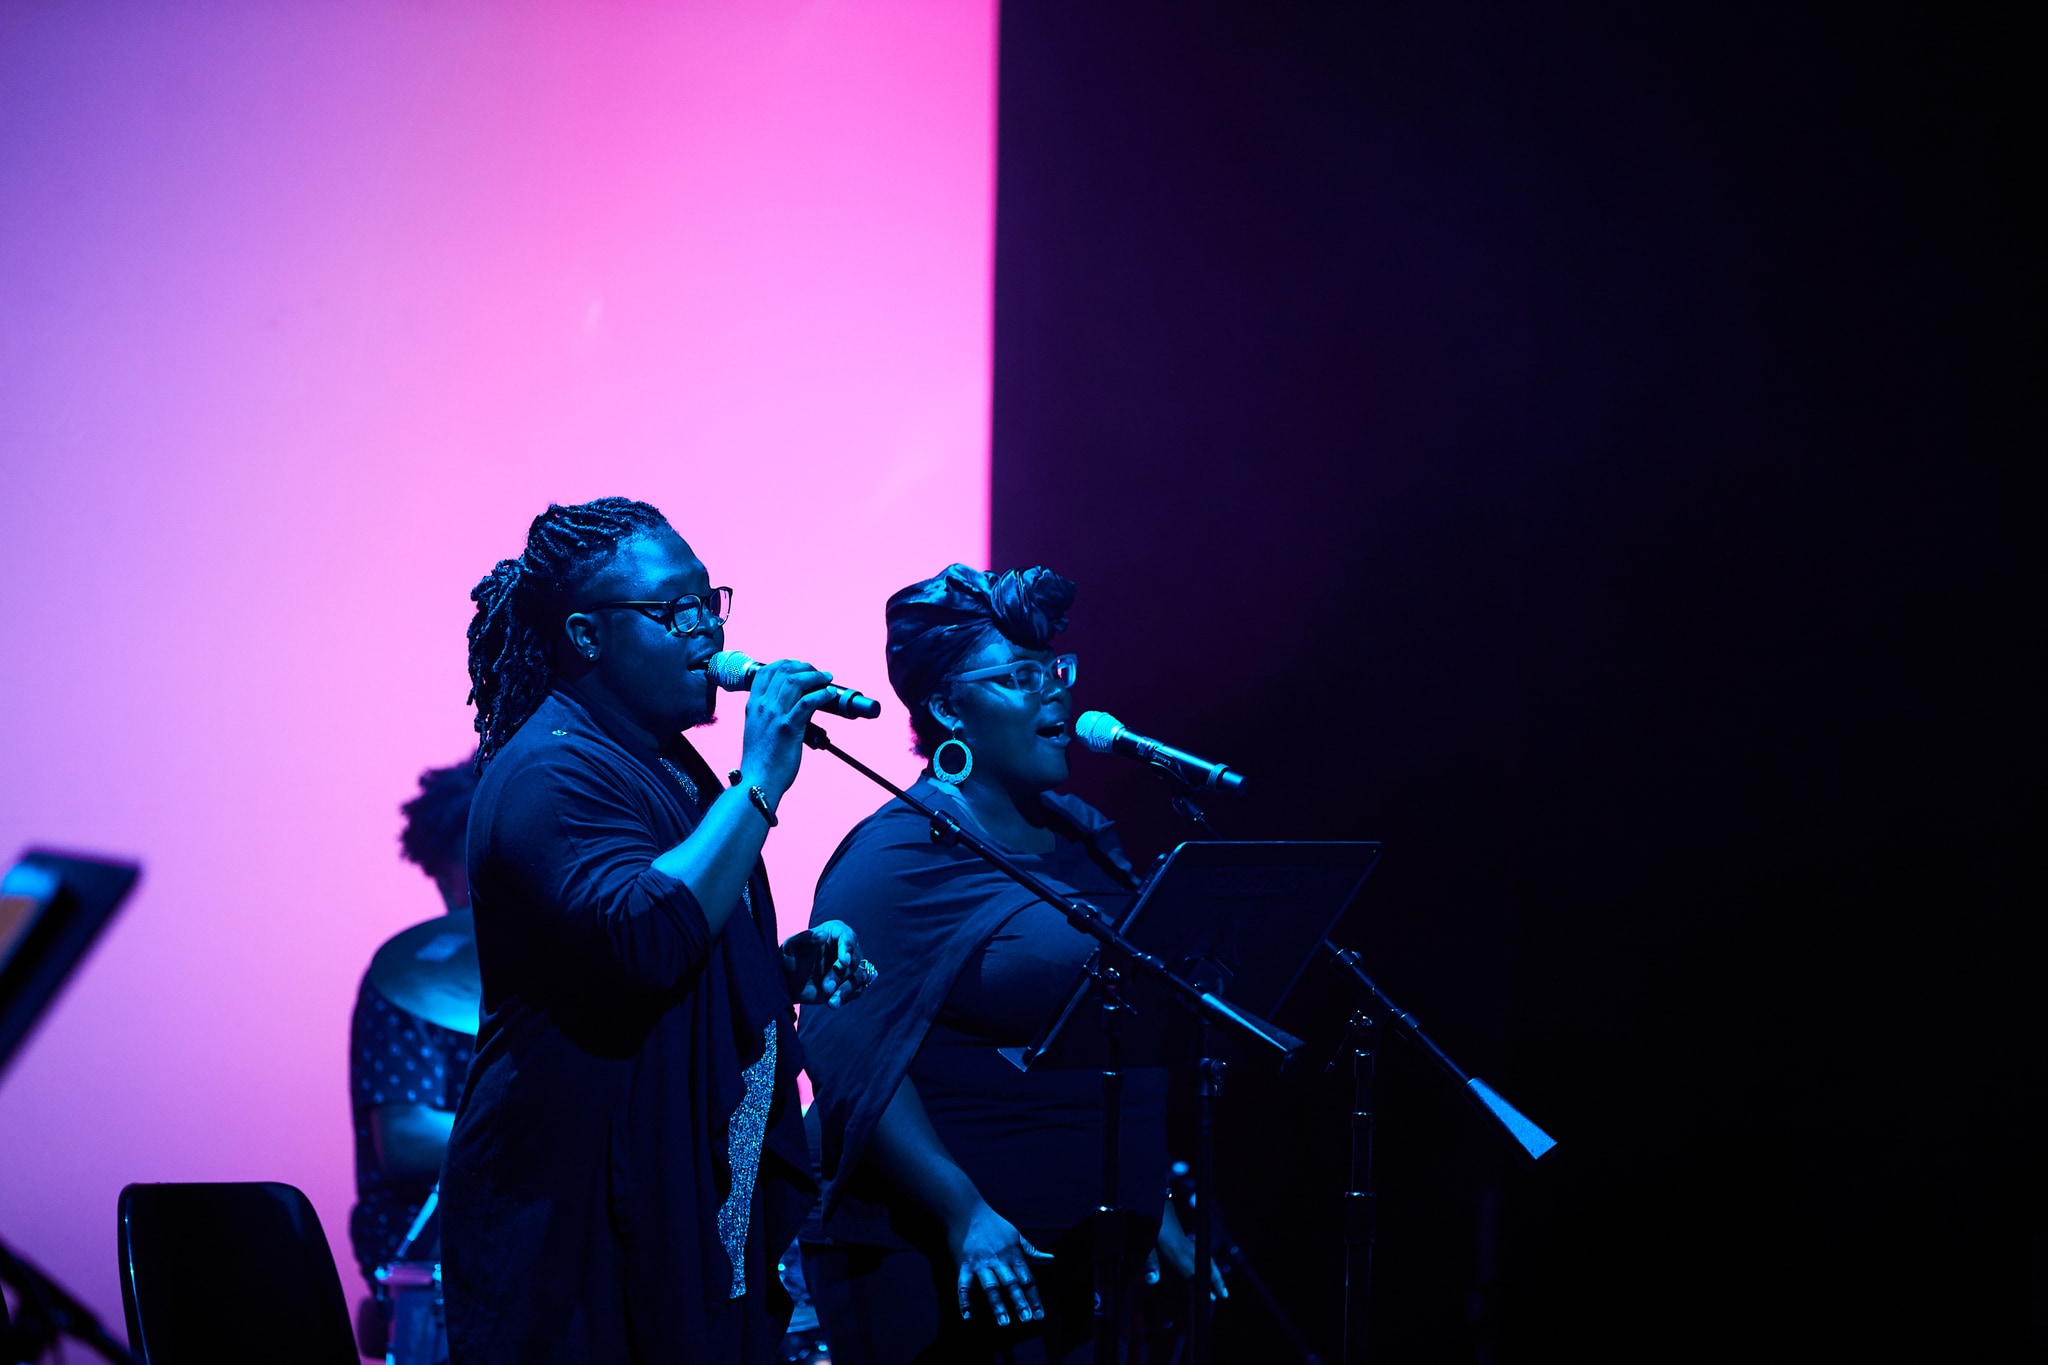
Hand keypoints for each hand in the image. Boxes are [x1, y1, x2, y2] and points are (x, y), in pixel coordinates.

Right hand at [737, 659, 834, 798]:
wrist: (758, 780)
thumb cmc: (761, 760)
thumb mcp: (758, 729)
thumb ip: (769, 715)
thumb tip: (793, 706)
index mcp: (753, 705)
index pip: (766, 671)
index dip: (786, 664)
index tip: (801, 667)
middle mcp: (762, 706)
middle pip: (783, 671)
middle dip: (804, 667)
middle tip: (819, 673)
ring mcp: (774, 715)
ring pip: (795, 682)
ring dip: (815, 676)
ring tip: (827, 678)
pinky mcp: (788, 727)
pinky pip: (808, 702)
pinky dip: (822, 694)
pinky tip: (829, 694)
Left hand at [782, 921, 871, 1005]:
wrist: (787, 982)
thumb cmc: (788, 959)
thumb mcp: (790, 947)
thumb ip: (805, 938)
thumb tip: (822, 934)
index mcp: (834, 933)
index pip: (848, 937)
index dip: (848, 948)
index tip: (843, 961)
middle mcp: (845, 948)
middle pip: (854, 960)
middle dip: (840, 975)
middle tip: (826, 987)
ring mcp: (848, 967)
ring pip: (858, 976)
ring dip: (846, 989)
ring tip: (831, 1002)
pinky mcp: (848, 983)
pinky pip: (856, 990)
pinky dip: (846, 997)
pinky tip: (833, 1002)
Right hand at [948, 1203, 1050, 1328]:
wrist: (966, 1211)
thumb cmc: (993, 1224)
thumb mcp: (1016, 1235)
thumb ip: (1032, 1251)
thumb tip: (1051, 1259)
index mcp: (1013, 1255)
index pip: (1027, 1279)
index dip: (1034, 1297)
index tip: (1039, 1315)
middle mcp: (998, 1260)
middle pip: (1011, 1283)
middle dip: (1019, 1301)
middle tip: (1025, 1319)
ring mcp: (980, 1263)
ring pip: (990, 1286)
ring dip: (997, 1304)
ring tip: (1004, 1322)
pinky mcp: (963, 1265)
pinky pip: (964, 1285)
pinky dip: (965, 1301)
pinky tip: (968, 1317)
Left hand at [1152, 1198, 1227, 1300]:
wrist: (1150, 1195)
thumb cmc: (1147, 1218)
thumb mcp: (1145, 1240)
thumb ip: (1149, 1261)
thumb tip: (1152, 1280)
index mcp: (1175, 1247)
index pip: (1192, 1269)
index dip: (1202, 1283)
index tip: (1212, 1296)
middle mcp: (1183, 1242)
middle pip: (1203, 1263)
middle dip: (1215, 1279)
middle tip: (1225, 1295)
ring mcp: (1183, 1236)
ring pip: (1202, 1255)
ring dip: (1213, 1270)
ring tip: (1220, 1284)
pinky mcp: (1179, 1232)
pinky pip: (1197, 1249)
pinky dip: (1205, 1259)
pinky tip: (1206, 1264)